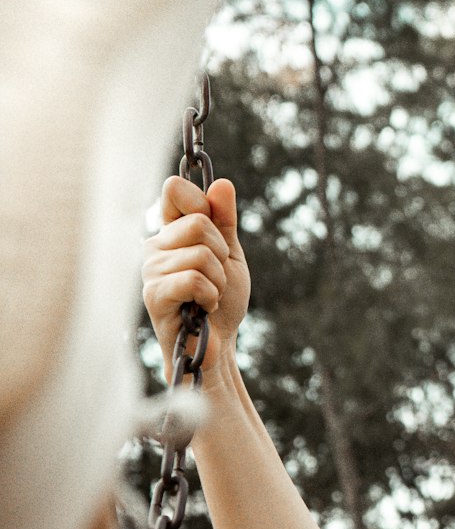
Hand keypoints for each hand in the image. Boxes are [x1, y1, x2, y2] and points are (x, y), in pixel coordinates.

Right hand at [142, 177, 250, 378]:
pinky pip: (193, 279)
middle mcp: (155, 246)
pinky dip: (210, 295)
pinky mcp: (154, 295)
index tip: (216, 235)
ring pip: (200, 253)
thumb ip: (225, 220)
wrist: (218, 346)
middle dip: (221, 254)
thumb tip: (222, 183)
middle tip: (216, 277)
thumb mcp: (230, 255)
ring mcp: (151, 270)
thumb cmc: (221, 302)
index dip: (203, 204)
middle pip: (199, 222)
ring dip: (218, 280)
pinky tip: (202, 308)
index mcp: (170, 231)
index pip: (175, 189)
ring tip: (209, 297)